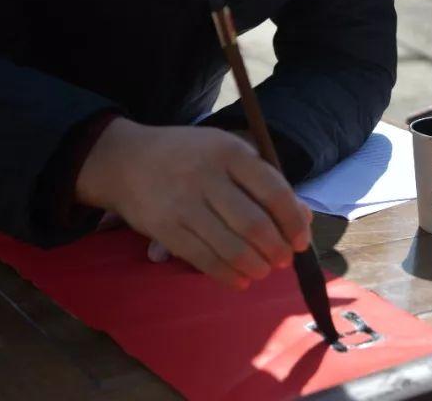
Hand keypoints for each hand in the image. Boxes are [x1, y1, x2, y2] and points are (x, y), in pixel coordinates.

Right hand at [76, 118, 312, 289]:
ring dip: (256, 266)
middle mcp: (207, 176)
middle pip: (254, 224)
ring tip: (264, 270)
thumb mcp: (229, 154)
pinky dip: (227, 275)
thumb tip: (304, 218)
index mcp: (230, 153)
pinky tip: (241, 280)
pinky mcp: (165, 229)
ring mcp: (183, 204)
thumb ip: (266, 182)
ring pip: (230, 247)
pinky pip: (203, 259)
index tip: (302, 240)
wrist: (127, 160)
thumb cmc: (190, 156)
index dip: (293, 221)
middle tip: (284, 260)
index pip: (273, 190)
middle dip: (276, 249)